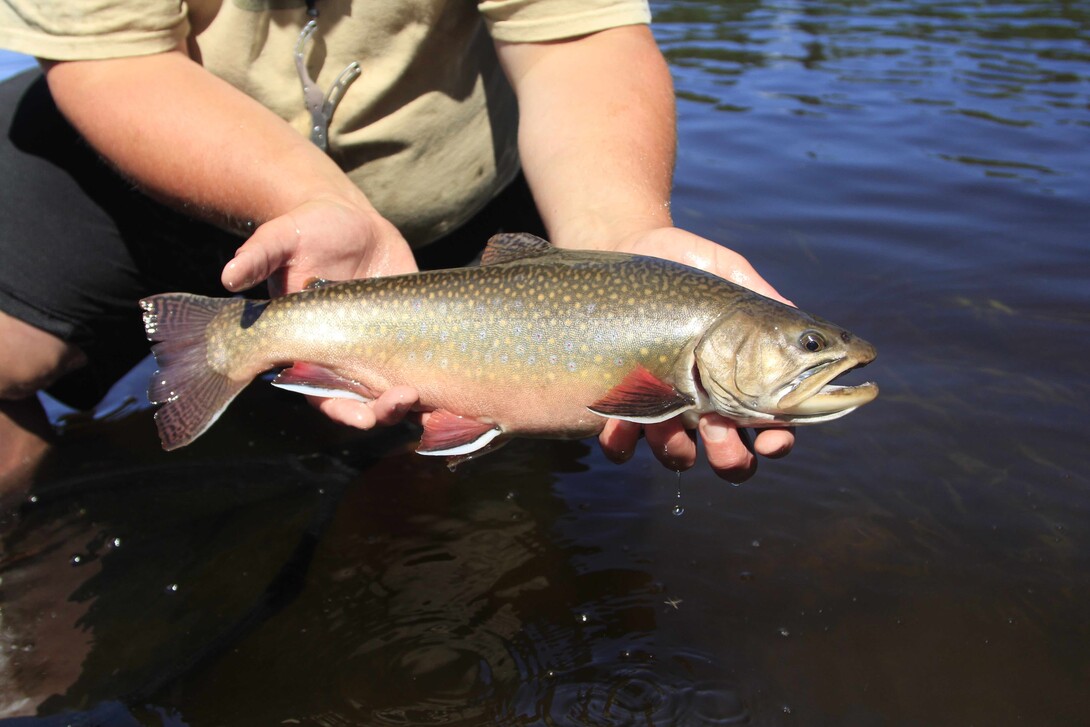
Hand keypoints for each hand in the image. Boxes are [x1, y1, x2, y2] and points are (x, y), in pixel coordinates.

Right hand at [221, 196, 422, 429]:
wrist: (346, 216)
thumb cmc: (306, 231)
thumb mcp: (281, 239)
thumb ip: (258, 257)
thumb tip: (228, 274)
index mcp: (313, 350)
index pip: (327, 396)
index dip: (345, 412)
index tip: (362, 416)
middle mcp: (349, 357)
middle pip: (368, 402)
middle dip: (386, 411)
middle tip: (405, 399)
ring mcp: (384, 346)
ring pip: (400, 389)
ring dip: (416, 400)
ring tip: (429, 395)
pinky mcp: (413, 329)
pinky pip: (429, 360)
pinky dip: (442, 375)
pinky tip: (460, 379)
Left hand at [596, 227, 795, 481]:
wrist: (629, 249)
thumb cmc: (688, 263)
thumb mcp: (728, 271)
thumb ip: (760, 296)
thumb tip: (793, 317)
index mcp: (742, 379)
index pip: (773, 425)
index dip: (779, 441)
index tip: (773, 440)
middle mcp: (706, 403)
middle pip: (730, 457)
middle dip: (729, 458)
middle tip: (719, 430)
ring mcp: (662, 409)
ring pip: (678, 455)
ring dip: (677, 450)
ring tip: (668, 421)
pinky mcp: (620, 406)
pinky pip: (620, 445)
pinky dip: (620, 441)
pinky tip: (618, 420)